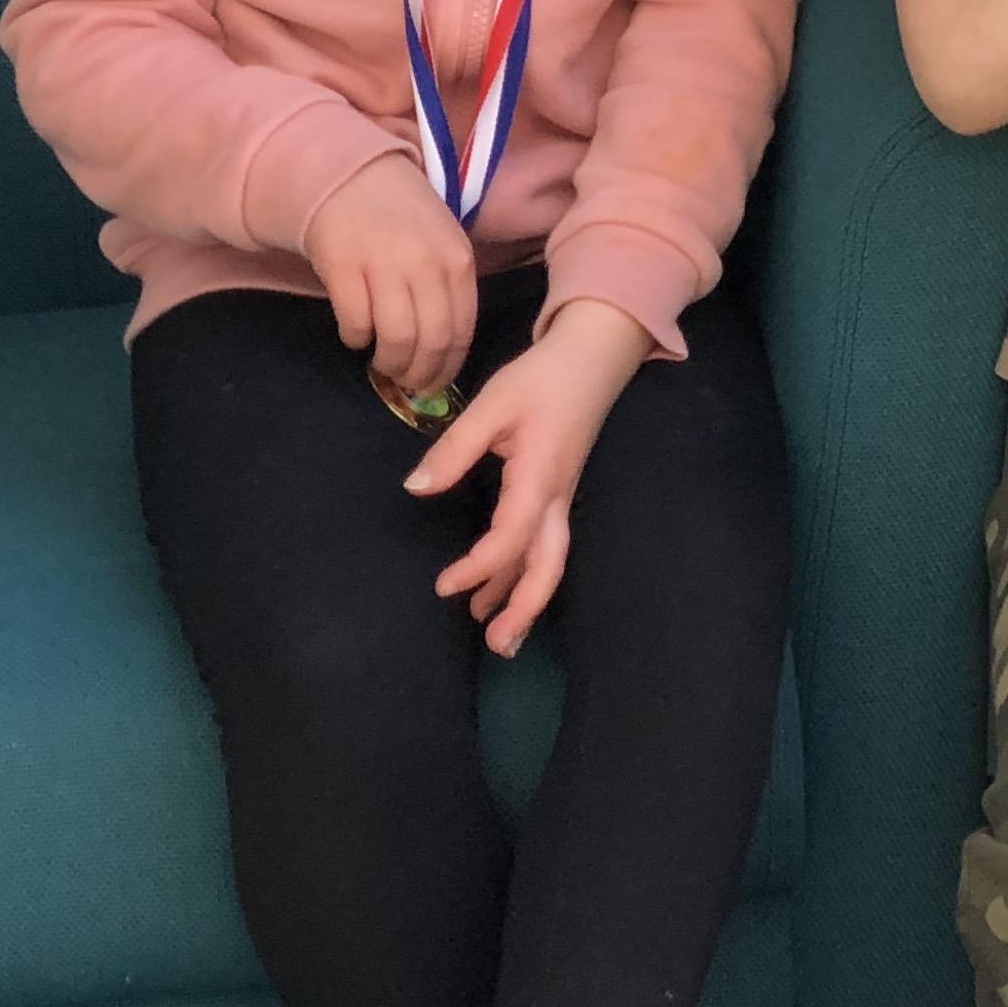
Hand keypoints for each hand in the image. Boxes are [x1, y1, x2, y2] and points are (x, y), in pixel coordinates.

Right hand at [306, 151, 478, 400]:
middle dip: (420, 373)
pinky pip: (355, 321)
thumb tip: (448, 347)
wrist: (350, 175)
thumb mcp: (443, 243)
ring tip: (382, 364)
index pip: (462, 330)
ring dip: (389, 362)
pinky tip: (355, 337)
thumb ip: (449, 287)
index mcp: (458, 261)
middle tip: (408, 383)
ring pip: (396, 338)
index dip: (449, 366)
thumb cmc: (401, 215)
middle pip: (432, 340)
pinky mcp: (343, 266)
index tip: (436, 383)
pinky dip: (355, 338)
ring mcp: (384, 264)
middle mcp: (426, 264)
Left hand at [405, 298, 648, 655]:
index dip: (480, 568)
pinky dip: (526, 574)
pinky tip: (503, 591)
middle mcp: (556, 497)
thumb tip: (416, 490)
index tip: (445, 586)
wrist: (591, 359)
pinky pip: (546, 545)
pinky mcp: (558, 493)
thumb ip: (453, 450)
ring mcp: (561, 498)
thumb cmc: (541, 378)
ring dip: (525, 599)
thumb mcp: (492, 405)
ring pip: (550, 561)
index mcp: (539, 477)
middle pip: (548, 566)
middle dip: (524, 608)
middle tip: (497, 646)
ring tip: (497, 635)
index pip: (511, 538)